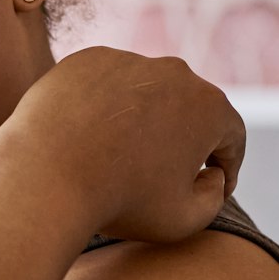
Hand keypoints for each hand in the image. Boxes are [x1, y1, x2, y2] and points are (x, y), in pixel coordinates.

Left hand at [9, 47, 243, 243]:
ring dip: (144, 120)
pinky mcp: (87, 59)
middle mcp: (176, 73)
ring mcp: (129, 60)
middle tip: (173, 171)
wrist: (47, 175)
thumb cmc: (120, 202)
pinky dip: (104, 108)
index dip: (228, 166)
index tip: (214, 186)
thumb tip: (212, 172)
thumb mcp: (184, 220)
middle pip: (191, 109)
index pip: (231, 137)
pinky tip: (91, 139)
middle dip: (188, 140)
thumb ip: (214, 197)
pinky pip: (106, 86)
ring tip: (125, 157)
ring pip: (147, 94)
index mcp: (210, 107)